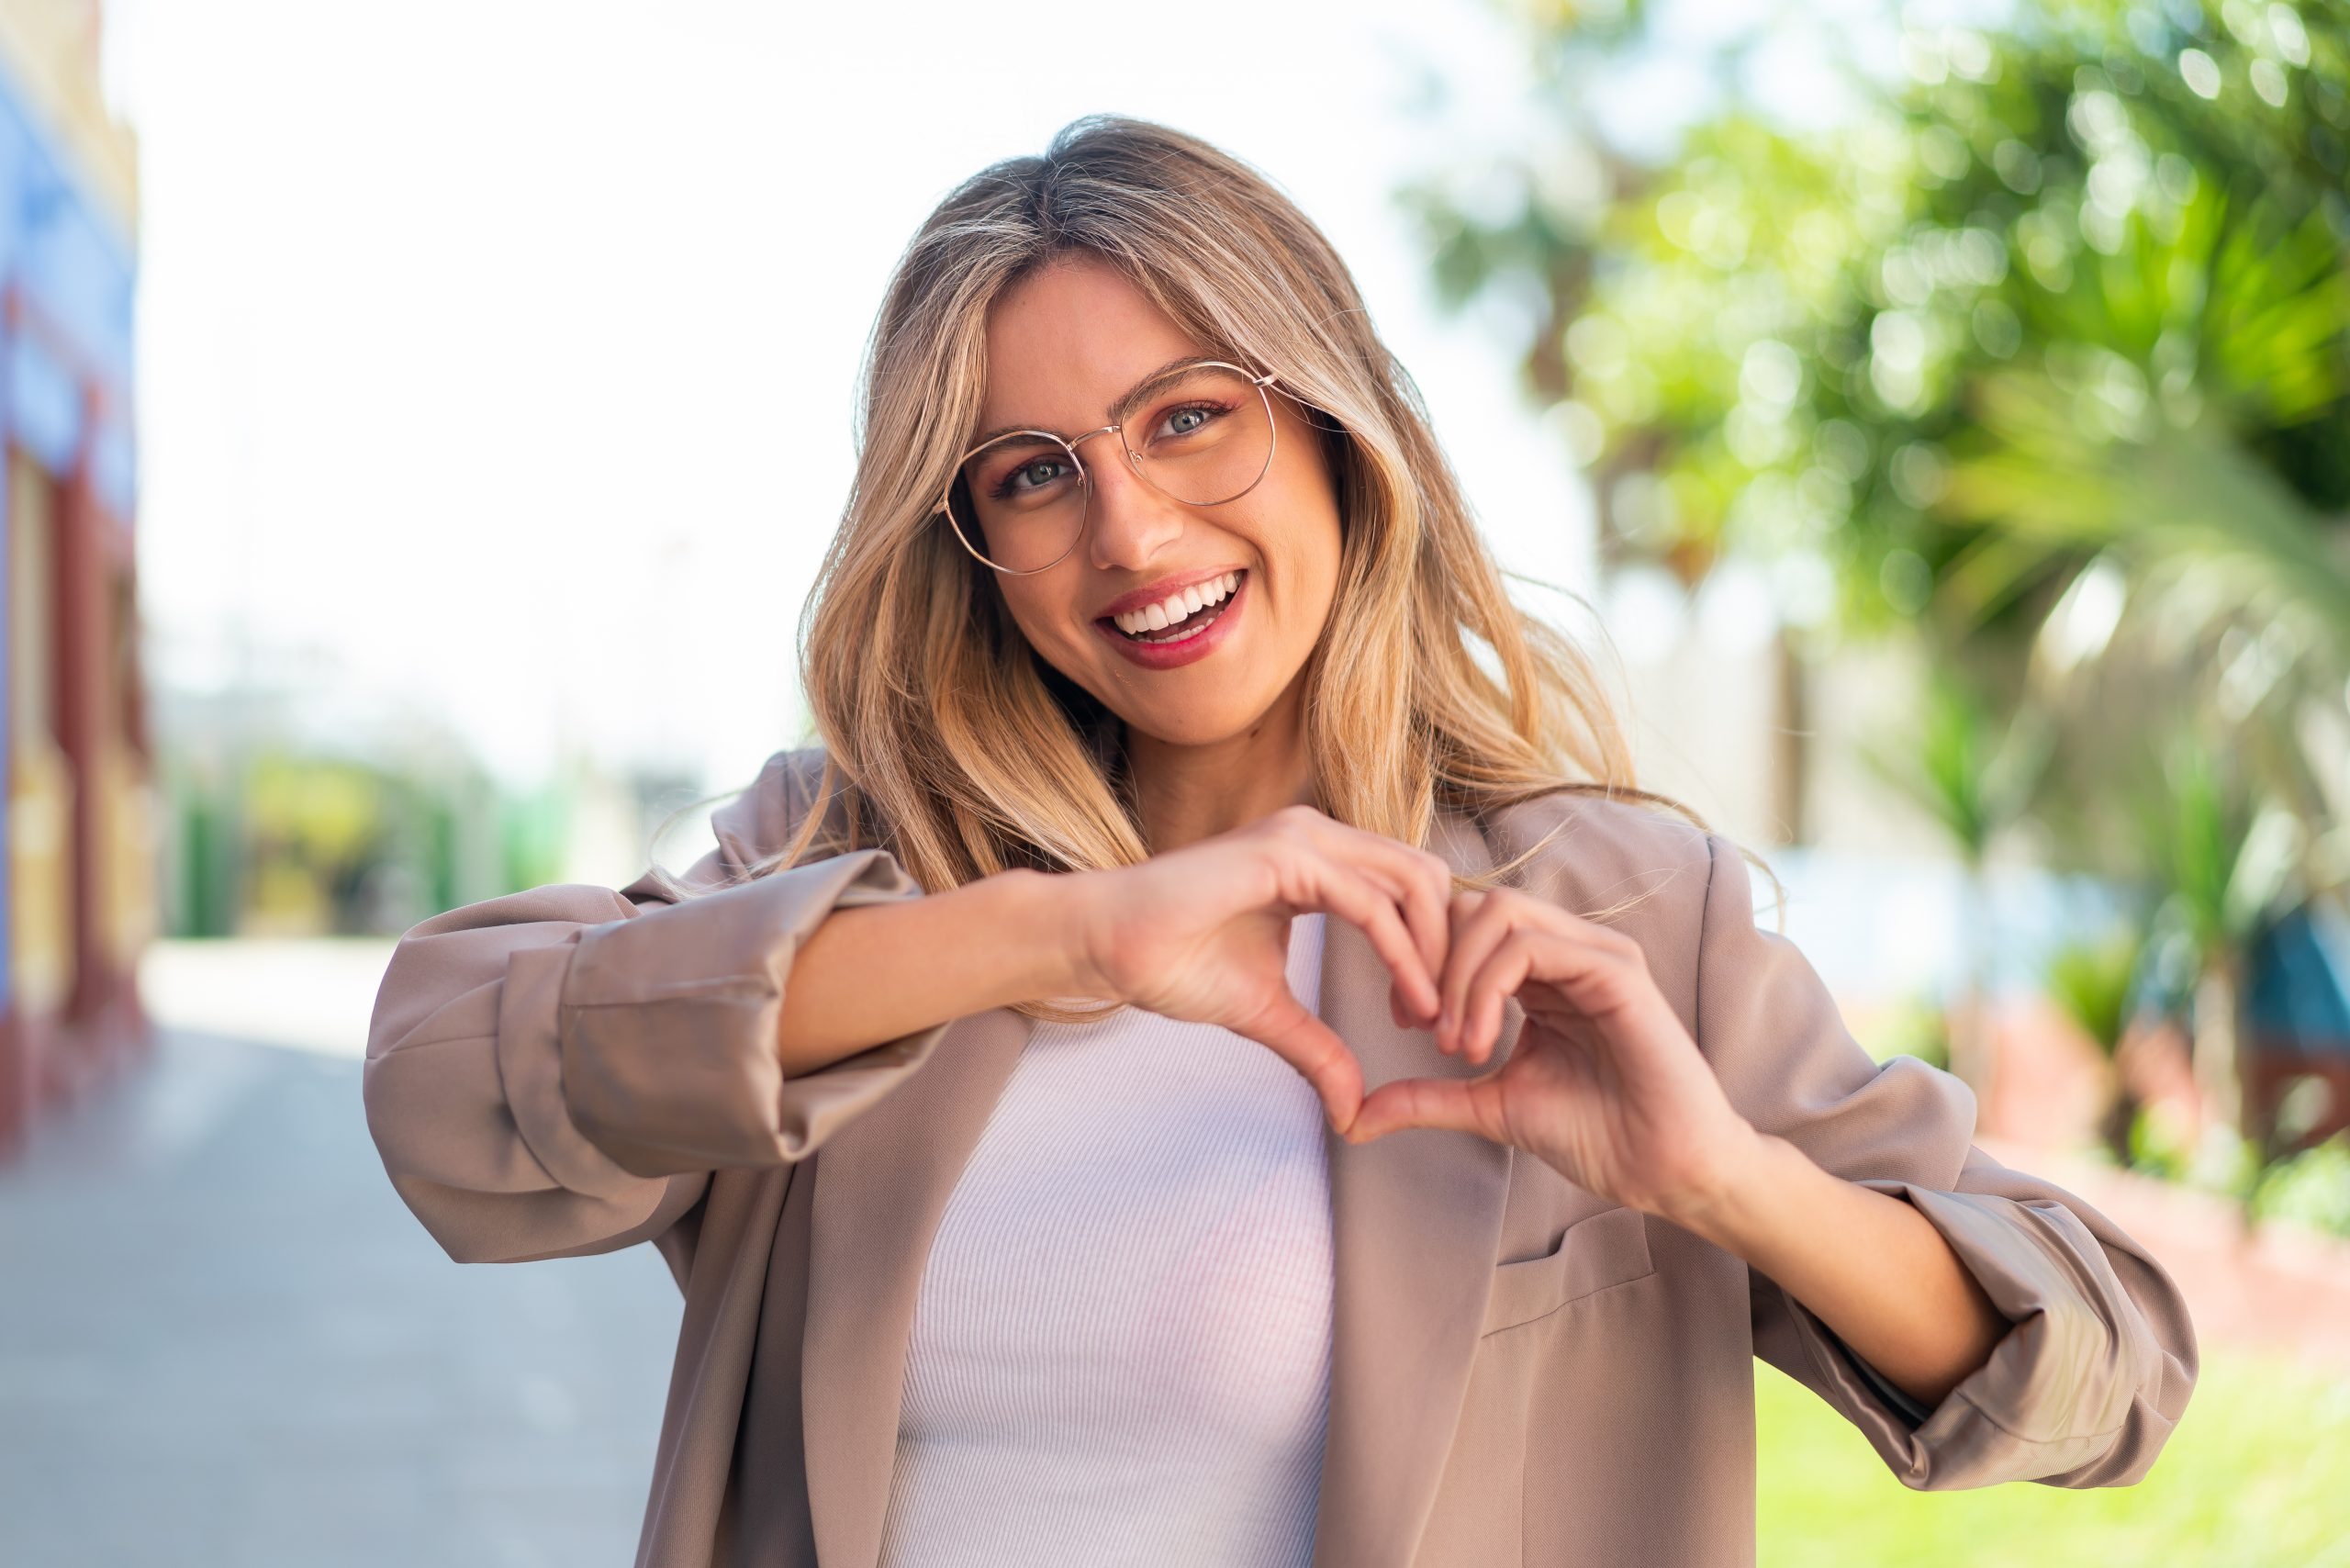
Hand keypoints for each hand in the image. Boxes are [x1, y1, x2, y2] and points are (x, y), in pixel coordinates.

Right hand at [1060, 805, 1455, 1135]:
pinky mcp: (1284, 854)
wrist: (1107, 945)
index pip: (1406, 887)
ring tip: (1434, 1018)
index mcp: (1316, 859)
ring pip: (1410, 882)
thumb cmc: (1171, 962)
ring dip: (1434, 955)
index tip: (1430, 1018)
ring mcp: (1302, 837)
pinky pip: (1369, 902)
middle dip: (1448, 949)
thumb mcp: (1266, 1012)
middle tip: (1448, 1021)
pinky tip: (1409, 1002)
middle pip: (1424, 878)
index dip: (1432, 949)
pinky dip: (1400, 955)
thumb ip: (1317, 1048)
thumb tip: (1352, 1109)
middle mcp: (1316, 836)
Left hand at [1343, 886, 1765, 1221]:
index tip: (1401, 1021)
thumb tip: (1355, 1114)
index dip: (1419, 960)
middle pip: (1473, 903)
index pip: (1464, 921)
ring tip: (1454, 1043)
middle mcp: (1568, 949)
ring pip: (1498, 912)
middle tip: (1420, 1026)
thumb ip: (1428, 1097)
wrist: (1664, 1170)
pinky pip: (1533, 945)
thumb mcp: (1491, 1105)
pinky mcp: (1617, 972)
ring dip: (1457, 976)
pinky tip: (1480, 1041)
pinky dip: (1488, 987)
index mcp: (1540, 971)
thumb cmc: (1595, 1134)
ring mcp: (1596, 954)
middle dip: (1430, 959)